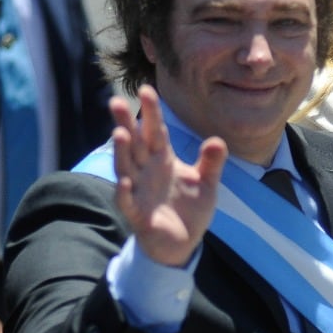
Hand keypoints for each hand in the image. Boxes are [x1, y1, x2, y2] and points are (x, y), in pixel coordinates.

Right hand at [111, 86, 226, 266]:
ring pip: (126, 168)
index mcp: (163, 159)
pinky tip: (125, 182)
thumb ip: (211, 163)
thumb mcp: (206, 183)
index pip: (155, 131)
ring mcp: (139, 191)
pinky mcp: (137, 214)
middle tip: (115, 101)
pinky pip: (128, 202)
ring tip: (120, 134)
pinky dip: (124, 193)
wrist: (182, 242)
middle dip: (125, 123)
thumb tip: (217, 140)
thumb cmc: (190, 208)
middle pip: (135, 144)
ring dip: (122, 152)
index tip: (147, 89)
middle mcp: (147, 171)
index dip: (151, 112)